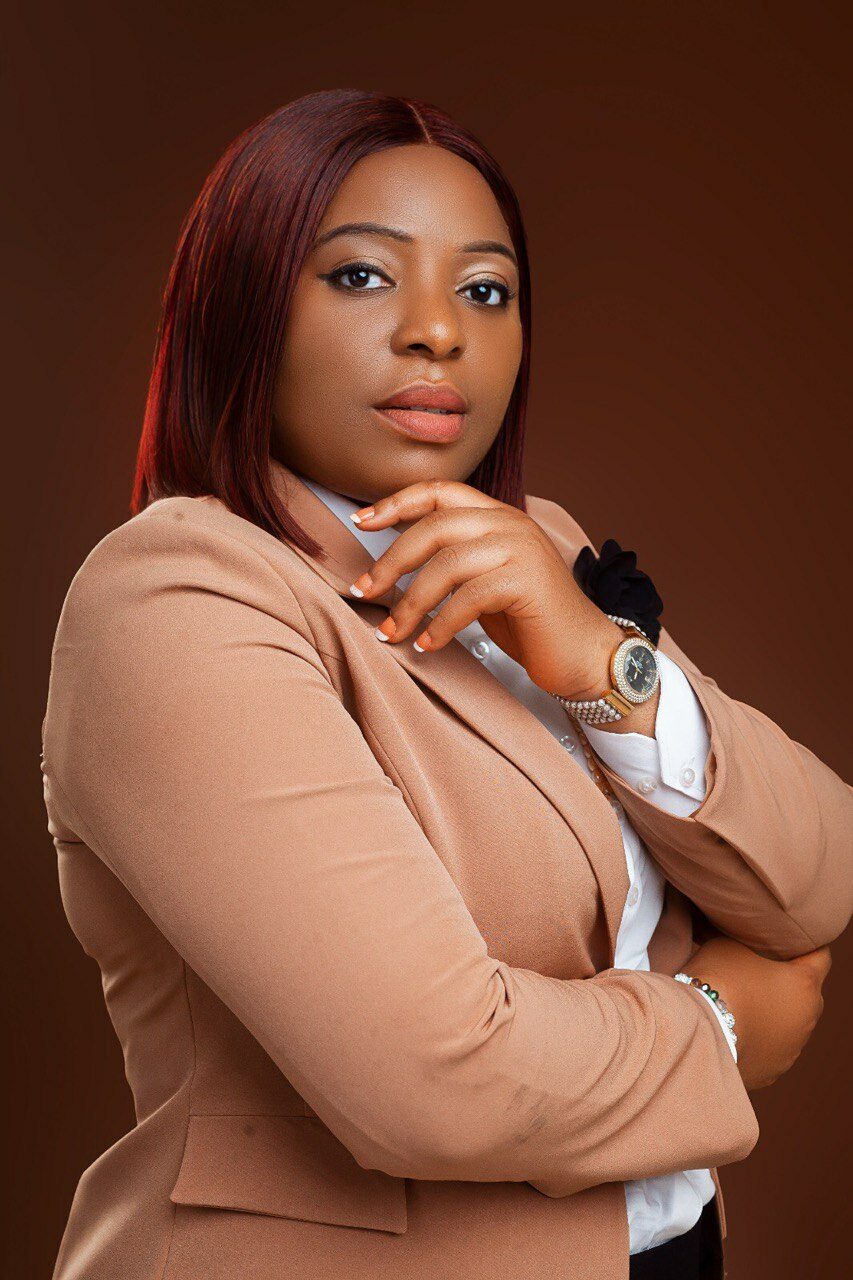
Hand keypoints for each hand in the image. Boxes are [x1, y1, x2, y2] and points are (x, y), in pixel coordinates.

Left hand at [347, 479, 621, 698]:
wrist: (586, 656)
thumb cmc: (531, 623)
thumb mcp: (485, 580)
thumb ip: (453, 561)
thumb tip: (393, 563)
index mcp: (499, 516)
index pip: (440, 491)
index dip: (395, 502)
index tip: (359, 522)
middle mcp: (511, 524)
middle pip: (434, 526)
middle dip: (390, 561)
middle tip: (362, 591)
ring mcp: (522, 550)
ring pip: (446, 564)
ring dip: (409, 602)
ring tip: (391, 632)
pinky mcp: (527, 582)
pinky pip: (467, 598)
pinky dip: (440, 625)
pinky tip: (428, 645)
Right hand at [684, 935, 831, 1090]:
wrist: (697, 1032)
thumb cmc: (716, 979)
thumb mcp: (729, 944)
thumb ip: (748, 942)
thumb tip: (746, 942)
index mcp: (804, 984)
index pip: (821, 956)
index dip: (806, 944)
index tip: (789, 939)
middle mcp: (807, 1018)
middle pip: (808, 993)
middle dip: (790, 981)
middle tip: (762, 969)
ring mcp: (792, 1049)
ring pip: (791, 1023)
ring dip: (776, 1011)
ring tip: (745, 1002)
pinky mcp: (773, 1070)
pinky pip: (772, 1047)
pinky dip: (761, 1036)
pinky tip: (737, 1028)